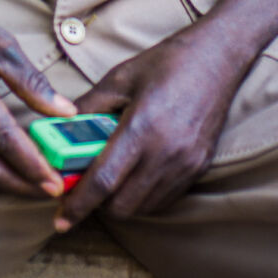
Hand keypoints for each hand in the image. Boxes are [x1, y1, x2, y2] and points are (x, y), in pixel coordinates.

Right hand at [0, 0, 75, 198]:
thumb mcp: (3, 45)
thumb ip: (33, 82)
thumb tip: (66, 111)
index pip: (2, 136)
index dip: (30, 163)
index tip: (55, 180)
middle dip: (22, 186)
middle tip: (55, 192)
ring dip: (10, 182)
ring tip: (41, 186)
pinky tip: (17, 169)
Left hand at [54, 21, 242, 228]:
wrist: (217, 57)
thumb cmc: (168, 62)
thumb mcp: (121, 77)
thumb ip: (89, 105)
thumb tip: (61, 128)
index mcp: (143, 127)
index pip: (104, 181)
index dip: (78, 204)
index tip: (60, 220)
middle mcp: (166, 152)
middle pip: (122, 205)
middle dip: (98, 203)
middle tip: (86, 186)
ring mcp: (186, 164)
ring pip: (144, 207)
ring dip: (122, 201)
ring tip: (113, 177)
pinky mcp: (199, 167)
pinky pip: (165, 199)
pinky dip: (145, 196)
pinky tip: (138, 173)